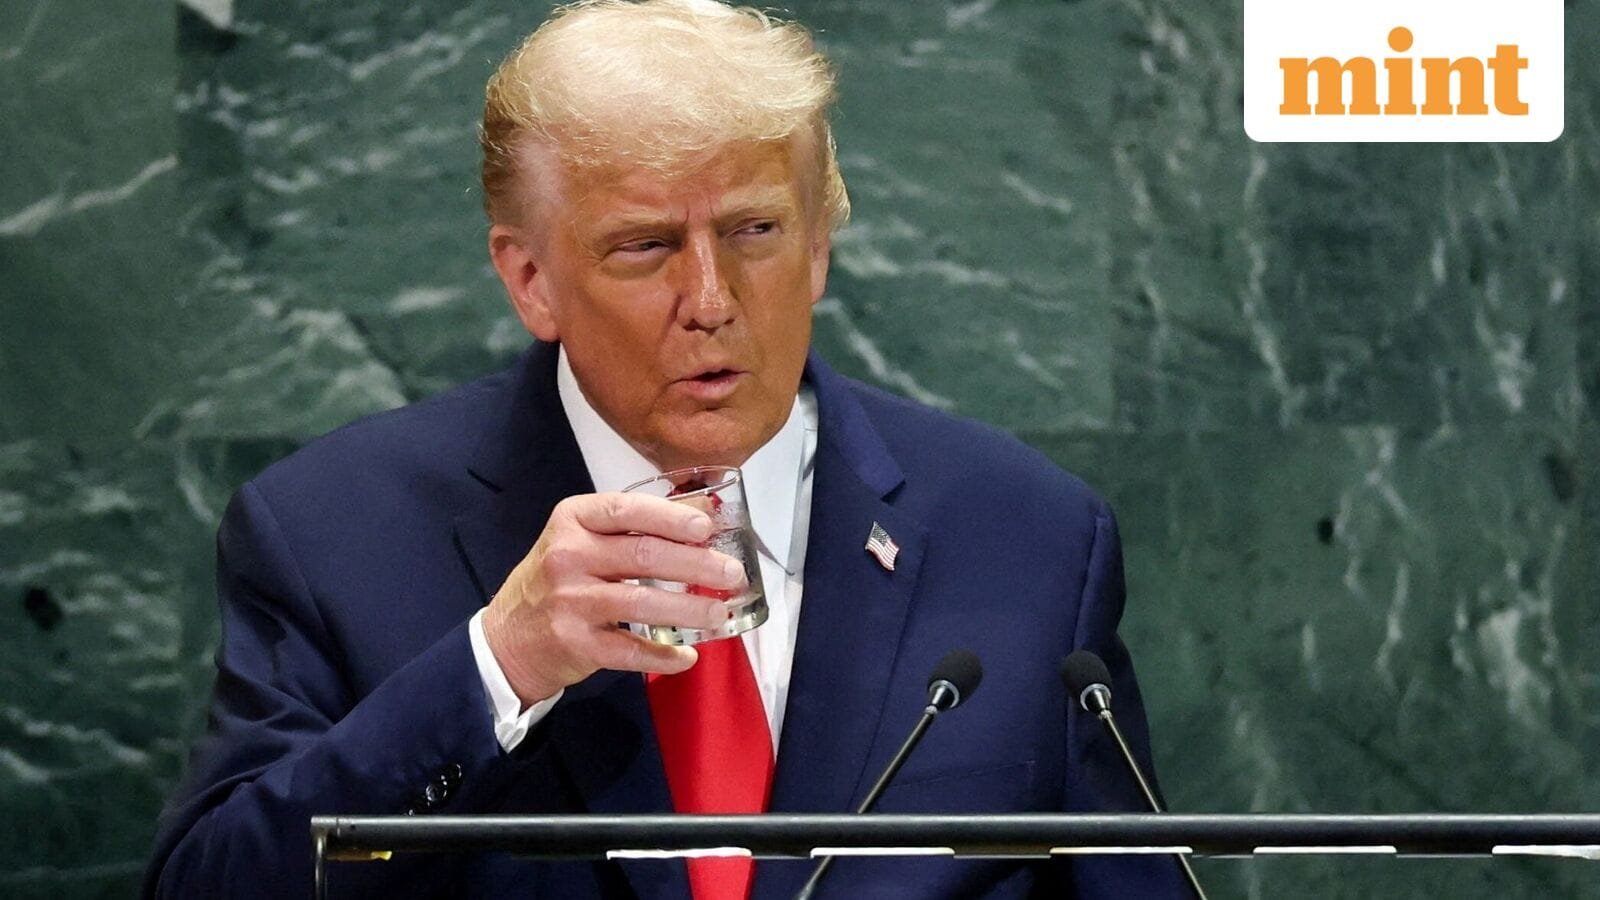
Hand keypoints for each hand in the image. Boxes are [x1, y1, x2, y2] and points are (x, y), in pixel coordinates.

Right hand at [481, 492, 745, 706]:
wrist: (507, 636)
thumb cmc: (558, 579)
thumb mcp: (582, 539)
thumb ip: (634, 527)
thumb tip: (704, 513)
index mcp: (572, 521)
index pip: (625, 511)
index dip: (670, 518)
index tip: (706, 528)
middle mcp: (568, 557)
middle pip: (642, 556)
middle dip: (696, 565)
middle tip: (732, 573)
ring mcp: (570, 602)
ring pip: (641, 604)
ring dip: (689, 610)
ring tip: (720, 613)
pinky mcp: (576, 643)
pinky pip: (629, 652)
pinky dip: (663, 656)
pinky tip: (687, 657)